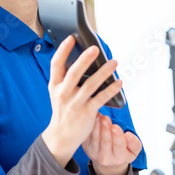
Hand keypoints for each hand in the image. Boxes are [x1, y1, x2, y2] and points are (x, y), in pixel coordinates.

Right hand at [41, 36, 125, 166]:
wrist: (61, 136)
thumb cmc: (63, 110)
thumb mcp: (58, 93)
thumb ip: (66, 78)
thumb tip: (83, 58)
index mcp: (55, 86)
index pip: (56, 64)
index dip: (63, 50)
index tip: (71, 38)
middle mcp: (63, 93)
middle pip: (73, 73)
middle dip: (84, 60)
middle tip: (95, 48)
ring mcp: (75, 104)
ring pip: (90, 85)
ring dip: (104, 73)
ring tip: (114, 63)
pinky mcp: (86, 113)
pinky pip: (101, 99)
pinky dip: (111, 90)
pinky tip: (119, 83)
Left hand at [83, 113, 142, 174]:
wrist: (109, 162)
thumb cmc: (124, 152)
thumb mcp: (134, 150)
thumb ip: (134, 143)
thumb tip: (128, 135)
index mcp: (119, 158)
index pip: (119, 146)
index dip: (117, 136)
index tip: (115, 127)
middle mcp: (106, 158)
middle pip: (105, 141)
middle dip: (105, 129)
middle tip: (105, 118)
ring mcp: (94, 153)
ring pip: (95, 138)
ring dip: (96, 126)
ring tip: (98, 116)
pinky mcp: (87, 148)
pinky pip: (88, 137)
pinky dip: (90, 127)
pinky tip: (93, 119)